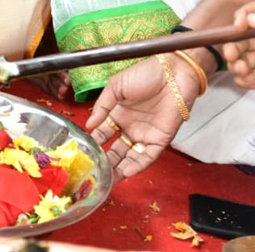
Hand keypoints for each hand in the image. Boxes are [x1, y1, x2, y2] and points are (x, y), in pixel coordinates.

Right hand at [86, 55, 200, 182]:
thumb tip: (88, 125)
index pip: (102, 134)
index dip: (94, 144)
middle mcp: (130, 127)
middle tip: (94, 175)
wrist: (172, 73)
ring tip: (107, 180)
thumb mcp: (116, 85)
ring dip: (119, 169)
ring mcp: (144, 134)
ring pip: (130, 158)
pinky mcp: (160, 139)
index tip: (82, 155)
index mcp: (117, 113)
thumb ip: (102, 105)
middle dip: (105, 163)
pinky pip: (147, 157)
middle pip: (115, 150)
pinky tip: (126, 172)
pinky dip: (137, 166)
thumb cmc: (144, 74)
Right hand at [223, 1, 254, 88]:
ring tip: (242, 70)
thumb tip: (250, 19)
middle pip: (239, 37)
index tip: (239, 26)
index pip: (253, 11)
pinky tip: (249, 80)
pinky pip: (243, 78)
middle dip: (232, 46)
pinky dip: (242, 80)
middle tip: (231, 54)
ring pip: (238, 57)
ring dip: (235, 64)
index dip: (243, 16)